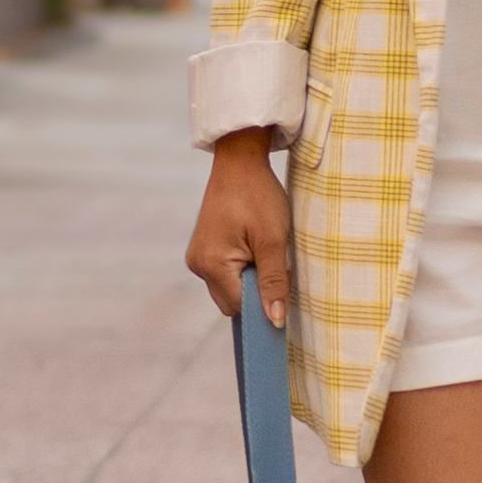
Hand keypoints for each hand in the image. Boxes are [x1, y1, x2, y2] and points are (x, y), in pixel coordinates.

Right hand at [186, 133, 292, 321]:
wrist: (240, 161)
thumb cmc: (258, 195)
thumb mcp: (273, 240)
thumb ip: (274, 282)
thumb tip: (276, 320)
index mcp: (211, 264)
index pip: (239, 307)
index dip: (263, 304)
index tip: (283, 289)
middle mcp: (198, 264)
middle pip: (231, 302)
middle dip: (255, 291)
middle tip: (274, 262)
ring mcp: (198, 256)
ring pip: (229, 288)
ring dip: (249, 279)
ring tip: (263, 251)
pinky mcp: (203, 249)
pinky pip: (225, 274)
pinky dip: (242, 268)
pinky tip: (254, 247)